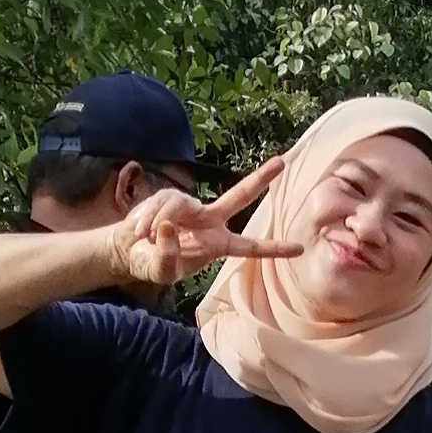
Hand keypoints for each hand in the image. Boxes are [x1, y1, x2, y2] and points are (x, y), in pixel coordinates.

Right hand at [116, 157, 299, 289]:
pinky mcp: (172, 197)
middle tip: (282, 162)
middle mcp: (210, 221)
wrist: (131, 250)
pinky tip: (141, 230)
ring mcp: (192, 207)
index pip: (250, 247)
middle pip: (239, 196)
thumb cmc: (153, 264)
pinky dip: (148, 218)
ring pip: (178, 205)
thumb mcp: (162, 271)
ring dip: (157, 221)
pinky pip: (161, 203)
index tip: (300, 249)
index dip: (274, 249)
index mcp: (217, 244)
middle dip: (260, 179)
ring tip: (145, 237)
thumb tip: (169, 226)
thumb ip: (167, 255)